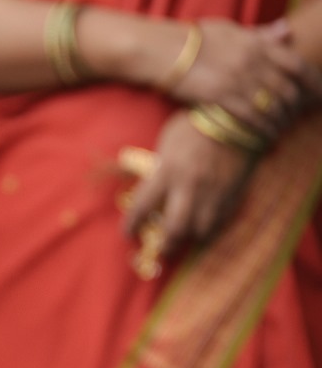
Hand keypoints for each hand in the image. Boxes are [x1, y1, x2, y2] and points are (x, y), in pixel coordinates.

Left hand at [123, 110, 255, 260]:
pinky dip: (212, 228)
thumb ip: (159, 166)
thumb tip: (152, 182)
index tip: (128, 234)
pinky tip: (205, 226)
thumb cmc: (196, 123)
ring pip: (201, 231)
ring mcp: (214, 193)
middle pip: (174, 231)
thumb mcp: (168, 142)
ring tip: (184, 238)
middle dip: (165, 246)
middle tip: (160, 252)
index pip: (142, 208)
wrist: (239, 115)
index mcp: (167, 172)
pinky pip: (221, 222)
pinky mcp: (234, 194)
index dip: (132, 226)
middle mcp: (189, 188)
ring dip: (191, 237)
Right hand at [165, 18, 321, 136]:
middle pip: (287, 89)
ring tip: (279, 130)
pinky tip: (265, 136)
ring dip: (280, 121)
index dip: (309, 82)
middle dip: (293, 107)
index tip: (312, 95)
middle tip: (292, 117)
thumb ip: (259, 34)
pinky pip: (251, 117)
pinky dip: (262, 128)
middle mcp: (253, 62)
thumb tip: (285, 30)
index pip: (296, 65)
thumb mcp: (231, 30)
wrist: (165, 50)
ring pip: (271, 106)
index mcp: (258, 44)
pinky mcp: (221, 97)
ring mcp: (238, 80)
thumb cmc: (194, 39)